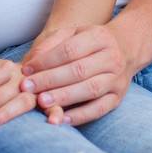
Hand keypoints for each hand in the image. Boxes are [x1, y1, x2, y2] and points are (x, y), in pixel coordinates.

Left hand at [0, 44, 54, 128]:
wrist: (40, 72)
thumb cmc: (5, 74)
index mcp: (3, 68)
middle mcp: (20, 78)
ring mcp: (37, 90)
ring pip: (19, 103)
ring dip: (5, 114)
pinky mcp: (51, 101)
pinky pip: (55, 107)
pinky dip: (55, 114)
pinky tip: (51, 124)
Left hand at [19, 24, 137, 125]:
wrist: (125, 49)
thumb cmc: (90, 43)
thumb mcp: (72, 33)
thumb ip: (51, 44)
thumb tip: (31, 62)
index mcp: (99, 37)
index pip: (70, 50)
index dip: (46, 61)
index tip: (26, 70)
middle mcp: (111, 58)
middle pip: (79, 70)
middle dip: (50, 80)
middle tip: (28, 88)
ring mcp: (117, 79)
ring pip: (90, 89)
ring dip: (64, 97)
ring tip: (42, 102)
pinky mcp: (118, 98)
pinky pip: (100, 109)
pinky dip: (81, 116)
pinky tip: (62, 119)